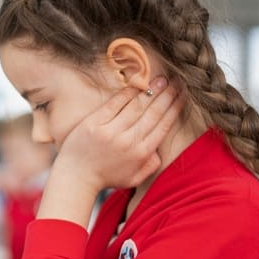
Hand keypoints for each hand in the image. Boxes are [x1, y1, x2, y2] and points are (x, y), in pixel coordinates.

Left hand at [54, 76, 183, 191]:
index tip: (182, 97)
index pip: (163, 126)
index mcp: (141, 153)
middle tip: (177, 82)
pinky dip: (127, 93)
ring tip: (162, 79)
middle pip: (153, 113)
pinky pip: (115, 103)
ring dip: (152, 91)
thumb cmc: (105, 178)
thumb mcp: (133, 179)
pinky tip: (137, 84)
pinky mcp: (95, 123)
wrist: (75, 178)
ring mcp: (111, 131)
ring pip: (137, 106)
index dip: (174, 109)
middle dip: (167, 96)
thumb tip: (159, 151)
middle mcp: (129, 141)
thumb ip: (150, 166)